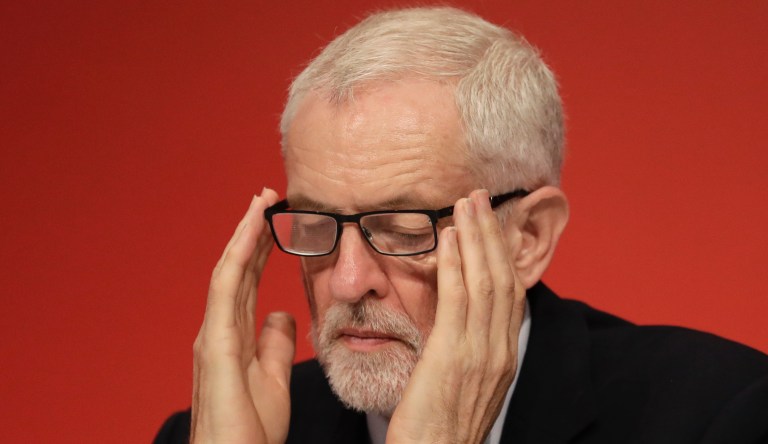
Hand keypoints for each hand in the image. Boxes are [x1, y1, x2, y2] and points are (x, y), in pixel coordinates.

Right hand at [191, 189, 295, 443]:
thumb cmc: (249, 430)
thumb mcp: (274, 379)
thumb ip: (275, 345)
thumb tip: (282, 313)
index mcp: (234, 337)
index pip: (248, 282)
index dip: (259, 250)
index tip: (275, 222)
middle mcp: (219, 330)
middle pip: (237, 270)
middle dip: (251, 233)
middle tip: (267, 198)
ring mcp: (213, 335)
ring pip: (228, 271)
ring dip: (244, 234)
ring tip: (260, 202)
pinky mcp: (214, 344)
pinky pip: (226, 289)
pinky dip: (238, 256)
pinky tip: (250, 231)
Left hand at [387, 189, 525, 443]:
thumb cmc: (439, 429)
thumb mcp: (463, 386)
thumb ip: (465, 350)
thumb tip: (454, 323)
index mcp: (503, 357)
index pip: (510, 294)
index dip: (502, 255)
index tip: (489, 225)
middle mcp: (499, 350)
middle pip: (503, 278)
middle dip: (491, 234)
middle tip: (479, 198)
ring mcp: (480, 352)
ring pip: (486, 281)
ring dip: (476, 237)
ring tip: (466, 203)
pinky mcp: (454, 355)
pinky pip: (458, 299)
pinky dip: (457, 263)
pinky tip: (449, 237)